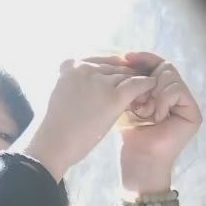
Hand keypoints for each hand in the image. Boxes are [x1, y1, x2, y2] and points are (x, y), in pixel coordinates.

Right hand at [20, 57, 157, 180]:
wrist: (54, 144)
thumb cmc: (56, 125)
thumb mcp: (62, 92)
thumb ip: (78, 82)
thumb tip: (99, 80)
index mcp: (70, 65)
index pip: (101, 61)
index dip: (112, 72)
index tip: (118, 83)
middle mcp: (85, 68)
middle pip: (115, 67)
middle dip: (125, 77)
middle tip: (133, 90)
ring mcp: (99, 81)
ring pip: (127, 75)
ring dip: (136, 84)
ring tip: (142, 95)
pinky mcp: (113, 97)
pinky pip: (137, 84)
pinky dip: (147, 86)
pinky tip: (152, 90)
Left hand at [116, 51, 202, 192]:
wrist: (138, 160)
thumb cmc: (130, 136)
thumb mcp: (127, 102)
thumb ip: (133, 82)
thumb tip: (126, 57)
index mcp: (161, 92)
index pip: (157, 65)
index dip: (143, 59)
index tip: (126, 57)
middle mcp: (177, 96)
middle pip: (165, 68)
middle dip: (146, 78)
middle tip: (136, 96)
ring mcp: (187, 104)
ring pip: (171, 77)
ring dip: (152, 92)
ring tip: (143, 110)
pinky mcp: (193, 113)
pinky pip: (176, 90)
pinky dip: (162, 101)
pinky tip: (154, 116)